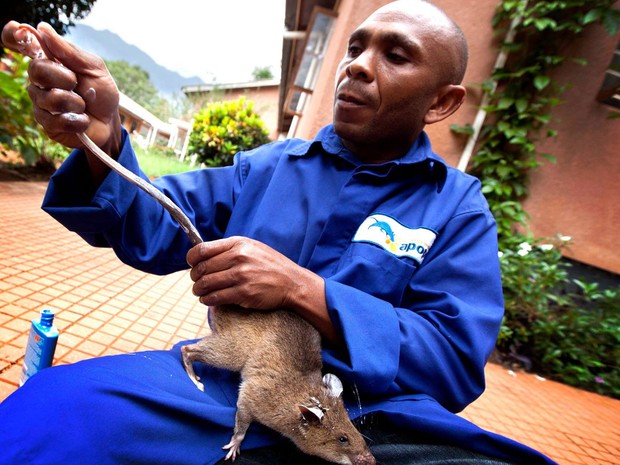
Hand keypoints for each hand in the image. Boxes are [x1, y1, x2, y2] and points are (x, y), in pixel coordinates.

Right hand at [1, 21, 120, 159]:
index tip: (20, 33)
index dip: (13, 35)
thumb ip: (70, 51)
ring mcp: (40, 102)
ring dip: (76, 103)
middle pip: (36, 70)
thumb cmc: (101, 93)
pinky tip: (82, 120)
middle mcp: (39, 80)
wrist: (110, 122)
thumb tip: (42, 28)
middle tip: (77, 84)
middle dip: (64, 77)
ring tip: (83, 106)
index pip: (21, 44)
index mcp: (49, 61)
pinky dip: (78, 121)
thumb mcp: (94, 68)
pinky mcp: (47, 124)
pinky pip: (57, 121)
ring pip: (49, 98)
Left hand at [187, 236, 338, 342]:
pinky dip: (207, 300)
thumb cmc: (270, 265)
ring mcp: (241, 276)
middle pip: (202, 268)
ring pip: (206, 284)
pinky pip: (215, 298)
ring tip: (200, 292)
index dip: (192, 258)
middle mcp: (238, 258)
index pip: (202, 250)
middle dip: (195, 277)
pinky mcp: (244, 294)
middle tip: (197, 281)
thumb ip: (230, 249)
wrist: (292, 283)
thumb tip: (204, 255)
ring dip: (199, 290)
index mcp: (238, 244)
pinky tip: (208, 299)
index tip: (192, 264)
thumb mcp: (252, 248)